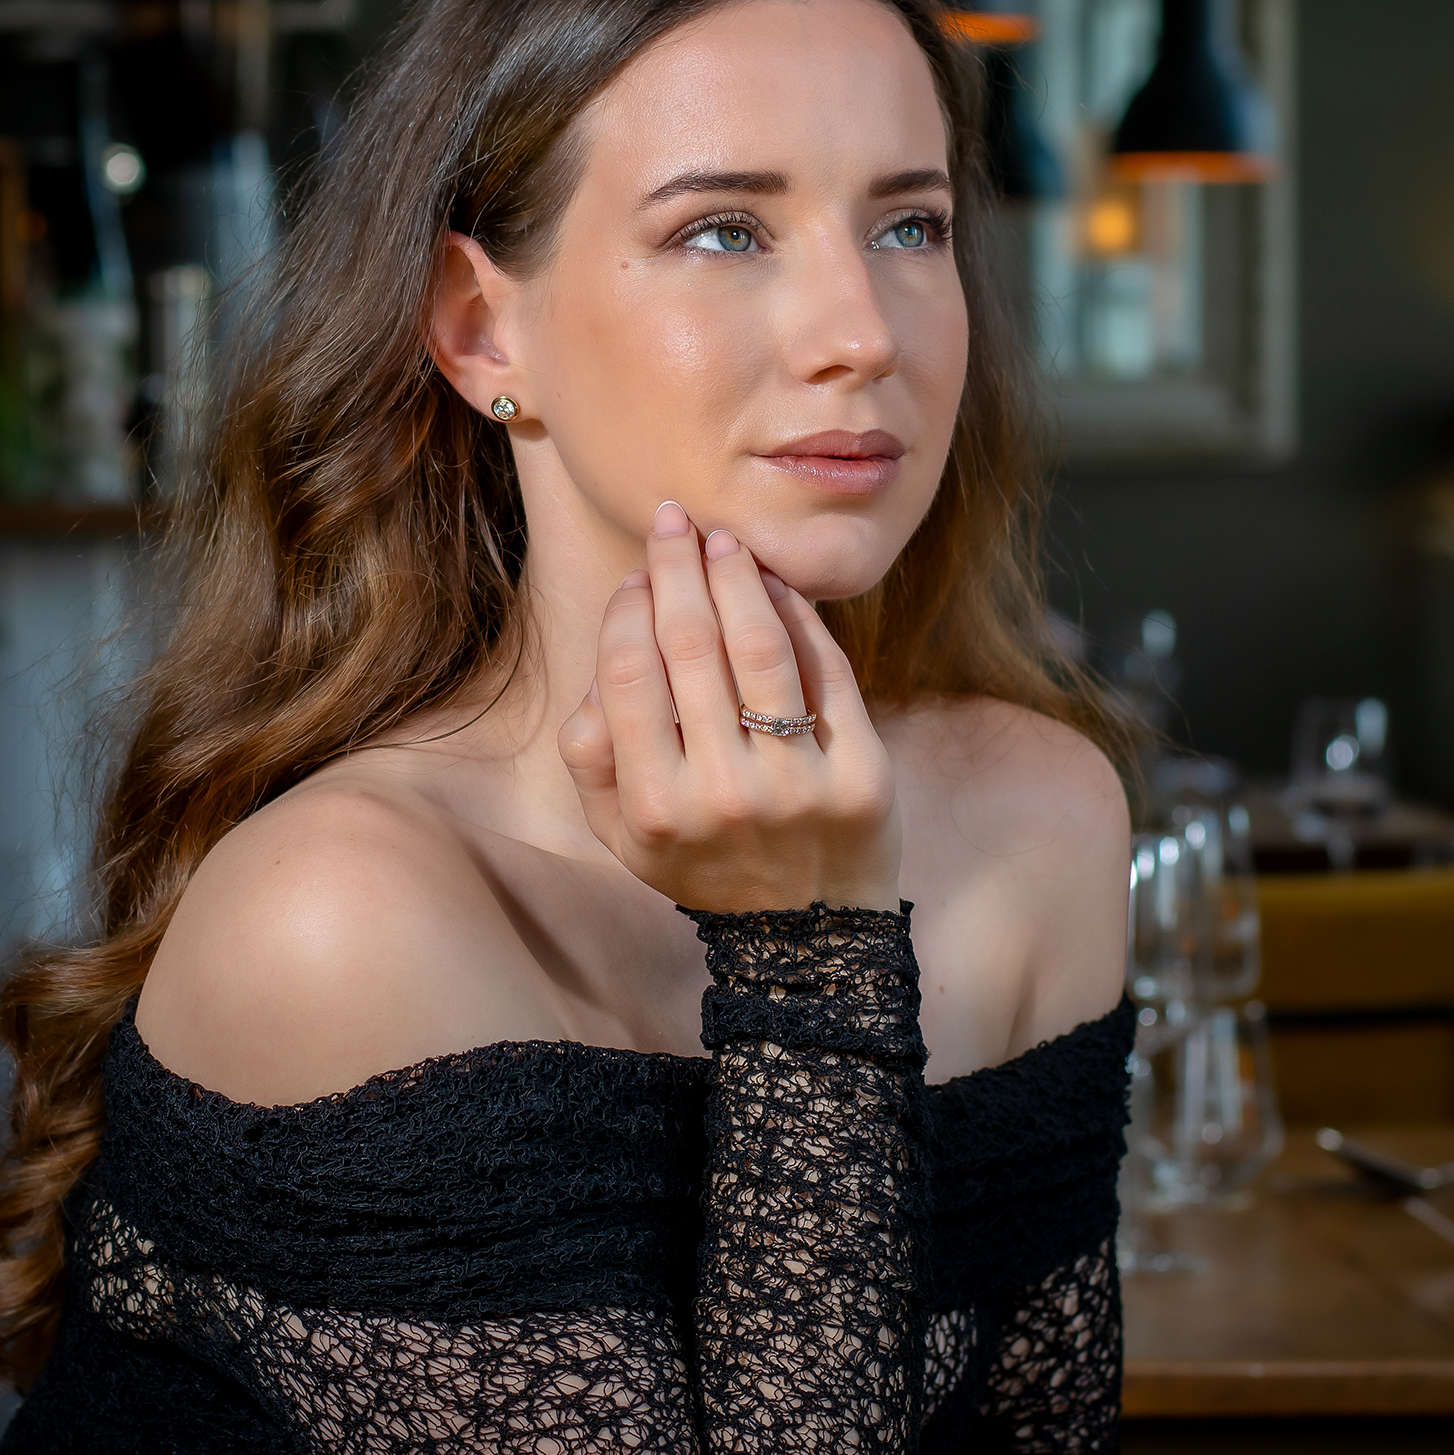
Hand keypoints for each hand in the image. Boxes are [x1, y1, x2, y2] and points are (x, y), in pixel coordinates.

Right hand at [558, 502, 900, 913]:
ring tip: (725, 542)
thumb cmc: (705, 863)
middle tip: (675, 521)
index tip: (636, 576)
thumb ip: (593, 757)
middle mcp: (724, 794)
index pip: (629, 675)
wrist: (808, 933)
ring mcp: (797, 784)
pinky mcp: (860, 774)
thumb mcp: (623, 836)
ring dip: (739, 577)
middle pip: (692, 646)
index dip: (629, 609)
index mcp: (655, 807)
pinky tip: (777, 585)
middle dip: (677, 568)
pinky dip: (800, 616)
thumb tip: (608, 654)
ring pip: (761, 647)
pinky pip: (827, 672)